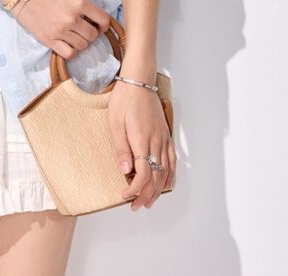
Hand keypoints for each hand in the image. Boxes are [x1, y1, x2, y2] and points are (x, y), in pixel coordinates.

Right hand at [9, 0, 110, 58]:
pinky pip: (69, 53)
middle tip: (85, 29)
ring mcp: (61, 30)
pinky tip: (68, 43)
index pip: (103, 19)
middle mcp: (72, 18)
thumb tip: (90, 12)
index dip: (104, 24)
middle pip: (93, 35)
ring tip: (75, 35)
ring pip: (83, 46)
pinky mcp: (49, 39)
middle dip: (92, 33)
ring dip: (82, 41)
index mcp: (79, 2)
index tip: (100, 25)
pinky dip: (72, 51)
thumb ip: (80, 0)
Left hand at [108, 79, 175, 210]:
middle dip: (146, 194)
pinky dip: (170, 175)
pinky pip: (172, 159)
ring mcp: (163, 139)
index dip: (135, 189)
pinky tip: (166, 183)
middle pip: (155, 176)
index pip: (142, 174)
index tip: (125, 196)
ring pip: (165, 171)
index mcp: (141, 140)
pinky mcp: (166, 135)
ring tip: (149, 201)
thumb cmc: (124, 99)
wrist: (138, 81)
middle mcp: (156, 142)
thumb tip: (126, 170)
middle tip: (136, 206)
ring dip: (158, 189)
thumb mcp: (115, 122)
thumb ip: (121, 148)